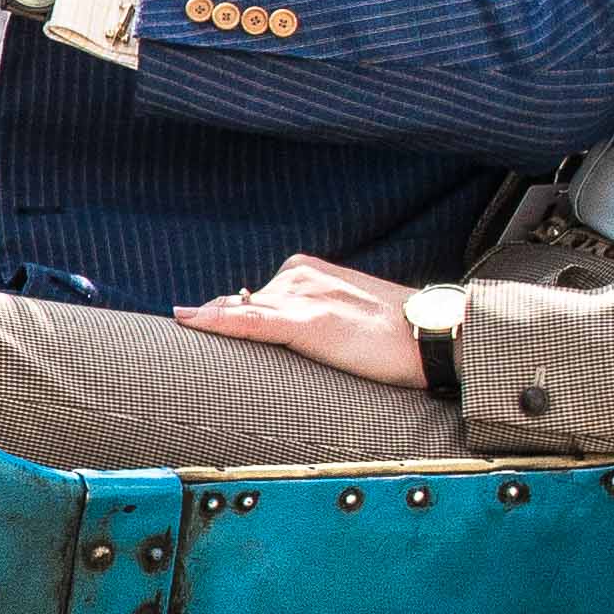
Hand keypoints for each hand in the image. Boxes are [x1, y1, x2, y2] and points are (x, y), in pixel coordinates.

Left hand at [183, 253, 429, 387]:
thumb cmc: (390, 333)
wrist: (434, 335)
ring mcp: (300, 298)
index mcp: (303, 271)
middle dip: (215, 330)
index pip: (246, 300)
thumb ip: (300, 313)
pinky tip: (186, 320)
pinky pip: (251, 321)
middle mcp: (295, 278)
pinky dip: (217, 322)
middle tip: (188, 338)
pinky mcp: (307, 322)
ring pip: (237, 316)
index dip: (222, 321)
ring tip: (179, 342)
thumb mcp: (339, 313)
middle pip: (236, 309)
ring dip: (209, 330)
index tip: (188, 329)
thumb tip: (256, 320)